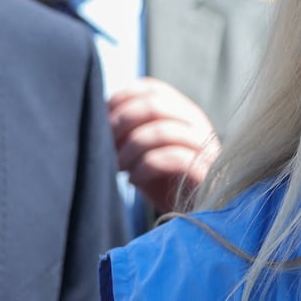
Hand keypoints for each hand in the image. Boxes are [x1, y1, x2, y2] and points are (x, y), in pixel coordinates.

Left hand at [108, 77, 220, 212]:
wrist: (193, 212)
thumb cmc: (163, 180)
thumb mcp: (143, 150)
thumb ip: (129, 130)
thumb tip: (96, 117)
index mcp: (181, 110)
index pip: (150, 88)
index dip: (121, 100)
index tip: (101, 121)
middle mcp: (195, 122)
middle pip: (154, 105)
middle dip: (121, 124)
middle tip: (106, 146)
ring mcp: (203, 145)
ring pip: (162, 131)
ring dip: (130, 149)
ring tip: (118, 167)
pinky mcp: (204, 170)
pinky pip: (172, 157)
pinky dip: (145, 167)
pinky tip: (135, 179)